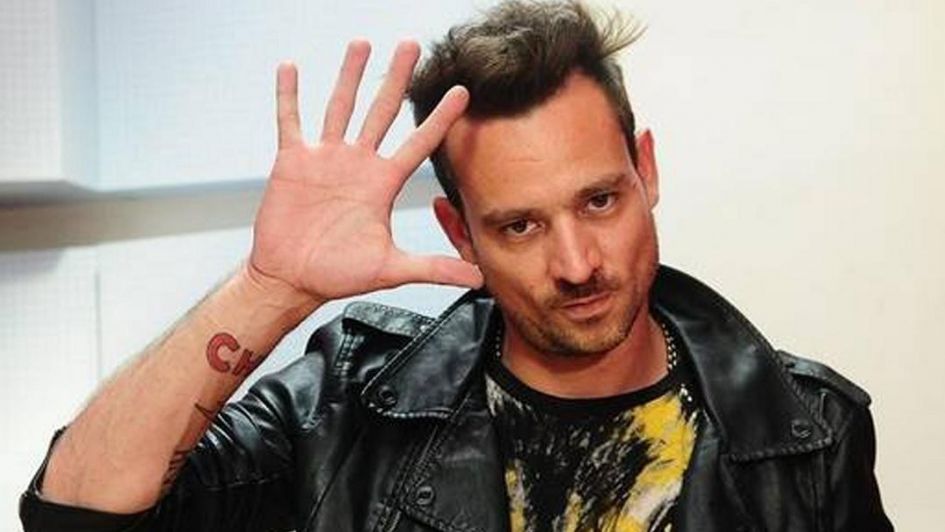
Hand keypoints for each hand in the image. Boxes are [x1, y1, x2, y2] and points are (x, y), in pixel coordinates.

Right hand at [248, 40, 482, 302]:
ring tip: (363, 43)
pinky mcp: (293, 161)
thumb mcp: (391, 269)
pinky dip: (289, 95)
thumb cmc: (339, 274)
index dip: (441, 119)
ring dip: (350, 75)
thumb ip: (434, 268)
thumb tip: (478, 279)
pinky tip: (290, 67)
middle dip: (397, 78)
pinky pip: (290, 121)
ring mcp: (325, 158)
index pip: (419, 143)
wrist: (292, 278)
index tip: (462, 92)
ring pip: (341, 107)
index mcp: (382, 184)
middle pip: (382, 111)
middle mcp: (358, 164)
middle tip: (412, 45)